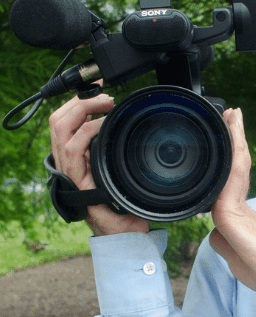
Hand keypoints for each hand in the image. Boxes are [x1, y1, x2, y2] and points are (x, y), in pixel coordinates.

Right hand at [49, 91, 148, 235]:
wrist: (124, 231)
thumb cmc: (125, 202)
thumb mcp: (124, 167)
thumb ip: (122, 148)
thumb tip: (136, 125)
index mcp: (77, 155)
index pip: (67, 119)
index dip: (80, 99)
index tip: (99, 85)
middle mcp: (68, 160)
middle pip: (58, 118)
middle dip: (80, 99)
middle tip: (105, 95)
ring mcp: (69, 169)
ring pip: (60, 127)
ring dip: (83, 110)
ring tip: (105, 105)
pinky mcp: (75, 179)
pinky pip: (72, 148)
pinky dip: (87, 131)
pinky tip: (103, 125)